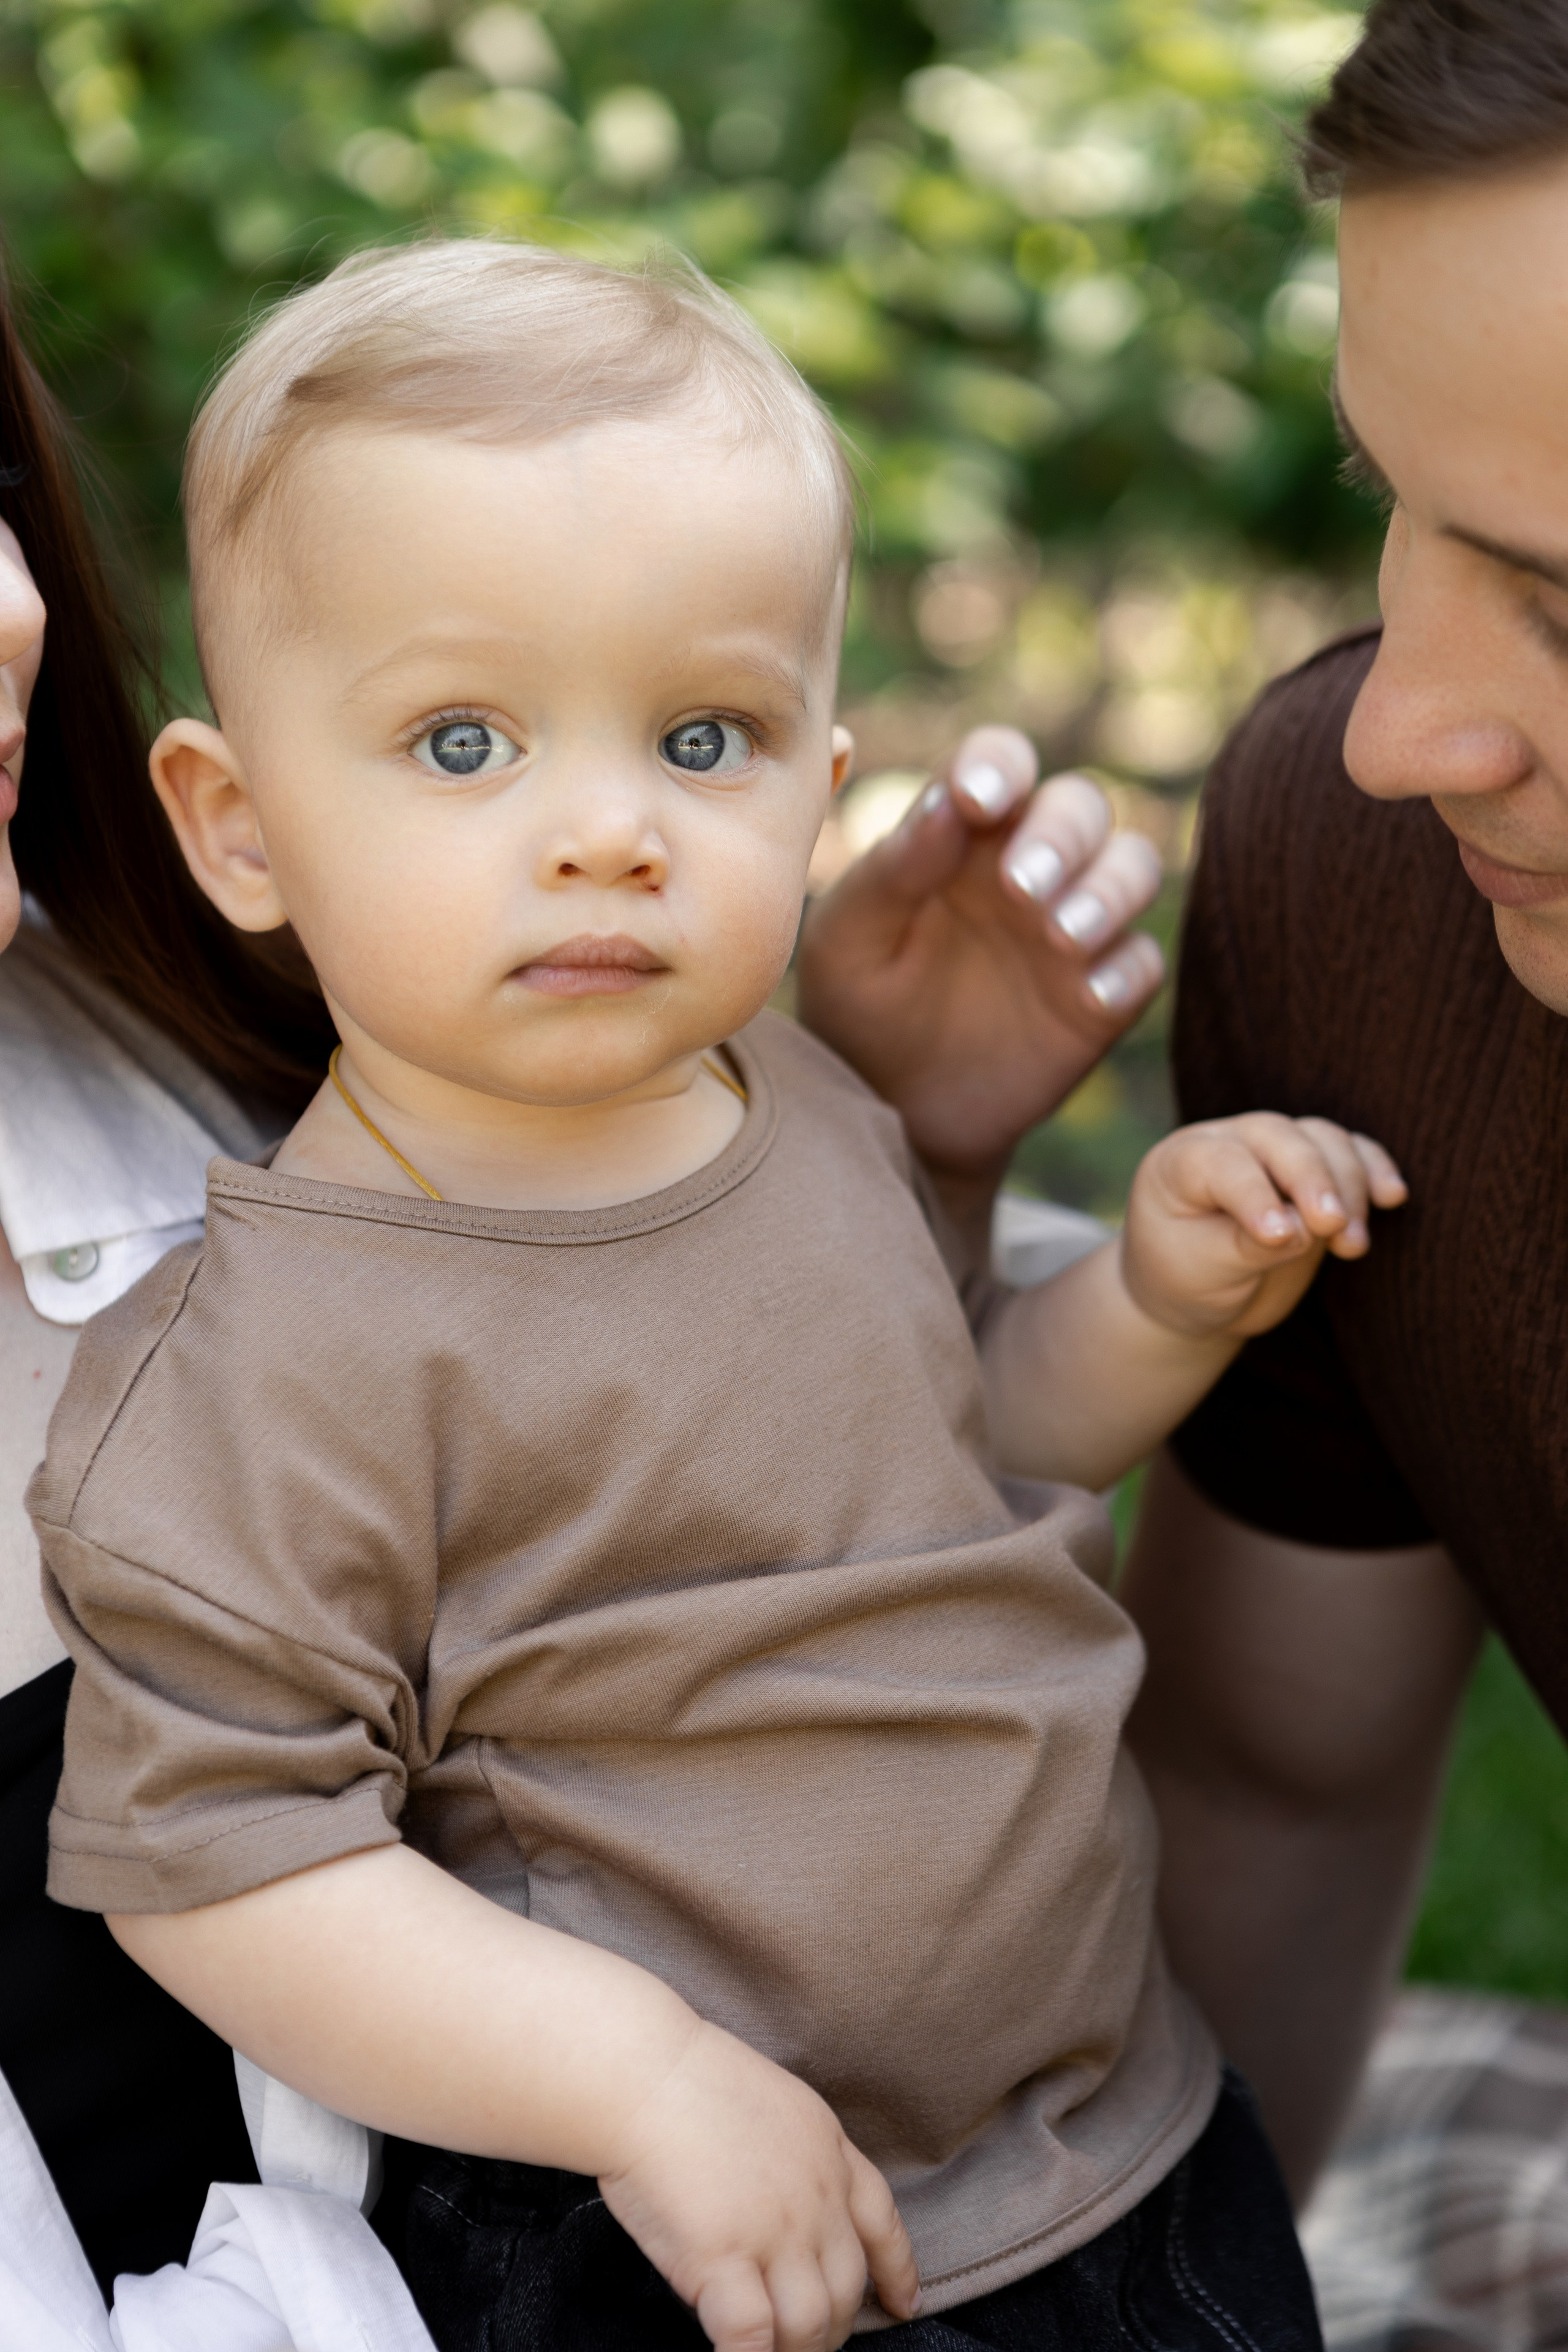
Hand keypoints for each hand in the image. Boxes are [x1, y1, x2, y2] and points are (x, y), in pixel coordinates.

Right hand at [598, 2018, 918, 2351]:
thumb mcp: (776, 2103)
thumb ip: (794, 2160)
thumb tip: (787, 2218)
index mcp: (829, 2151)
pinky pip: (751, 2338)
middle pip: (847, 2290)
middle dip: (832, 2328)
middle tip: (806, 2341)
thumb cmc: (689, 2078)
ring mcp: (774, 2231)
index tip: (904, 2305)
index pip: (882, 2224)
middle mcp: (815, 2197)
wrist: (645, 2073)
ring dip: (795, 2351)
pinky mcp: (722, 2259)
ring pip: (810, 2325)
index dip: (898, 2273)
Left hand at [796, 727, 1163, 1179]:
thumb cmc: (859, 1007)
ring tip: (1061, 936)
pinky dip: (1126, 972)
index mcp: (963, 834)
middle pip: (1081, 806)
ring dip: (1109, 890)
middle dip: (1062, 835)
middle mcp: (1028, 866)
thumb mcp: (850, 939)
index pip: (999, 764)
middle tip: (1022, 885)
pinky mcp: (1101, 997)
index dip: (999, 766)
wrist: (890, 1113)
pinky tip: (1089, 998)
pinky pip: (1143, 964)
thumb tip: (950, 801)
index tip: (978, 798)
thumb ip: (894, 868)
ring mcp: (1073, 929)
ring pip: (1133, 867)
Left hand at [1122, 1114, 1407, 1342]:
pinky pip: (1351, 1150)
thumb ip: (1246, 1247)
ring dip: (1349, 1186)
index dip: (1255, 1195)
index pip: (1223, 1164)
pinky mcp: (1313, 1169)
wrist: (1201, 1296)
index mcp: (1180, 1163)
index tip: (1282, 1238)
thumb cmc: (1188, 1281)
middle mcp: (1227, 1142)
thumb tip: (1303, 1227)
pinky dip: (1374, 1169)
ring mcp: (1273, 1150)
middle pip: (1280, 1137)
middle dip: (1313, 1179)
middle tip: (1333, 1226)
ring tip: (1352, 1246)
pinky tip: (1391, 1197)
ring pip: (1322, 1140)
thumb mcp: (1202, 1272)